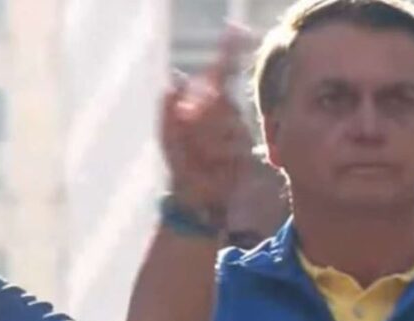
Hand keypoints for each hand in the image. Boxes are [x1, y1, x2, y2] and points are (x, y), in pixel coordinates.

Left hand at [160, 26, 255, 226]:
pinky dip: (216, 155)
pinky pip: (232, 148)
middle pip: (220, 102)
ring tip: (198, 156)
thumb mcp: (167, 135)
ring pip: (228, 126)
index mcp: (209, 106)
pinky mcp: (246, 153)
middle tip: (186, 131)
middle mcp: (228, 115)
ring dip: (206, 141)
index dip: (229, 53)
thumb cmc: (179, 162)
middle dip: (201, 119)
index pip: (222, 75)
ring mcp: (239, 134)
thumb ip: (168, 109)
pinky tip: (210, 165)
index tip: (236, 32)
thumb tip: (173, 81)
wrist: (192, 195)